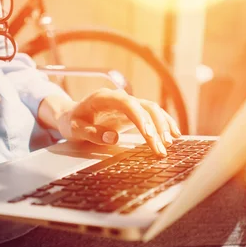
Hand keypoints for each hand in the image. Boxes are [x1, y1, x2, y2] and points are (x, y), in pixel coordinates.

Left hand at [38, 89, 181, 155]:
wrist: (71, 115)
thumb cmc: (72, 121)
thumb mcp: (75, 129)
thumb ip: (92, 133)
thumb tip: (113, 137)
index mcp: (103, 98)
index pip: (127, 103)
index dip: (140, 118)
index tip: (149, 135)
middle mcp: (119, 98)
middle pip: (144, 107)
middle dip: (155, 127)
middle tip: (160, 148)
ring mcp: (128, 104)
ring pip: (152, 109)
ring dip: (163, 125)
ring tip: (169, 143)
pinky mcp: (133, 112)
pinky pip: (152, 114)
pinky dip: (163, 123)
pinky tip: (174, 134)